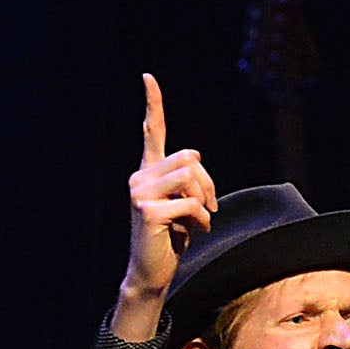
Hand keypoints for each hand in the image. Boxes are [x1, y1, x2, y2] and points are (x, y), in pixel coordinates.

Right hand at [117, 74, 215, 332]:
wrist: (152, 271)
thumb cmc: (171, 239)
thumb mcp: (185, 205)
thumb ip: (189, 182)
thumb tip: (196, 163)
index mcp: (148, 172)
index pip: (152, 132)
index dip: (152, 104)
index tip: (148, 77)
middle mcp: (139, 176)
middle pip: (190, 157)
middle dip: (208, 182)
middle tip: (210, 207)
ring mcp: (139, 192)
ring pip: (190, 176)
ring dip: (205, 200)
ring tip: (200, 219)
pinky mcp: (146, 210)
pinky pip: (190, 203)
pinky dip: (201, 219)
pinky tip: (195, 231)